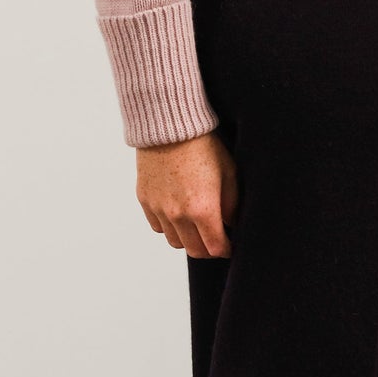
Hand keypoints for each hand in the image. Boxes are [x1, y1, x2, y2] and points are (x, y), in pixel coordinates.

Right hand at [135, 130, 239, 257]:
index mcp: (203, 210)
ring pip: (174, 242)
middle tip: (215, 240)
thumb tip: (231, 224)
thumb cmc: (203, 145)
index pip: (215, 248)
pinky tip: (178, 214)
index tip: (229, 246)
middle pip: (195, 250)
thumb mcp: (229, 173)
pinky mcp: (145, 200)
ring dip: (187, 239)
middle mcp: (178, 215)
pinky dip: (169, 226)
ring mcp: (159, 209)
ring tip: (196, 226)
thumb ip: (232, 205)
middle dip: (208, 249)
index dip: (225, 250)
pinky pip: (158, 226)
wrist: (170, 125)